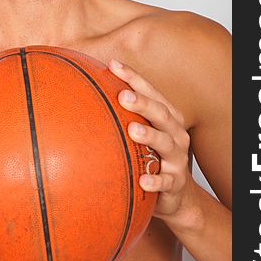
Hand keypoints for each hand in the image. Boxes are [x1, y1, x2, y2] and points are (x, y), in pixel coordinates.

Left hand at [109, 59, 190, 221]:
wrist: (176, 195)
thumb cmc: (152, 155)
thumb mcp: (142, 133)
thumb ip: (122, 115)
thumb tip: (83, 91)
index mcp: (167, 117)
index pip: (151, 92)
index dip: (133, 78)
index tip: (113, 65)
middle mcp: (176, 134)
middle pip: (161, 113)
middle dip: (143, 103)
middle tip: (124, 96)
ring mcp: (177, 158)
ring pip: (165, 144)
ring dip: (150, 136)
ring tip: (133, 130)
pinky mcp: (176, 183)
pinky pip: (166, 181)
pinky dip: (155, 180)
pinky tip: (143, 181)